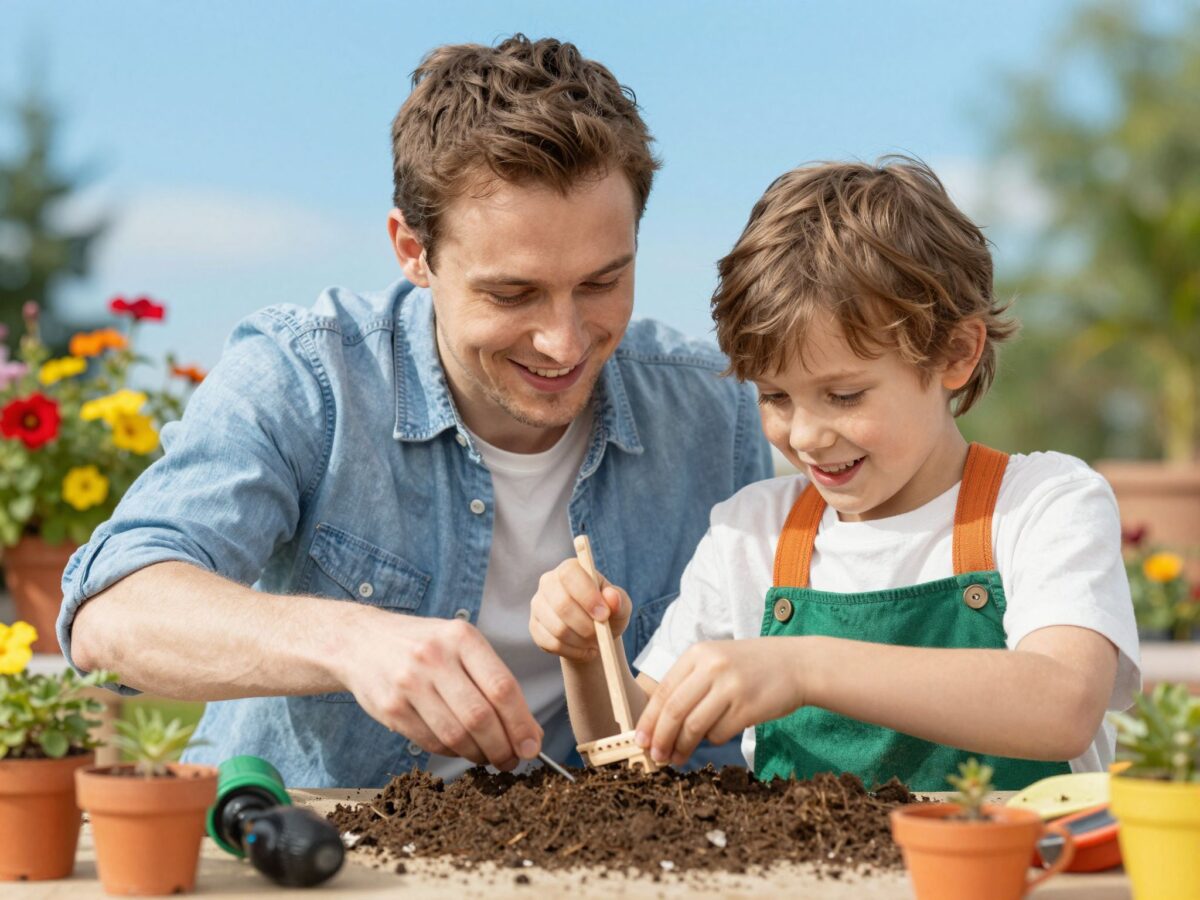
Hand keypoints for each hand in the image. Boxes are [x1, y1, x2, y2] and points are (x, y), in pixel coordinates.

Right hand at [337, 611, 542, 769]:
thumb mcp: (460, 644)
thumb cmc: (424, 646)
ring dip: (478, 755)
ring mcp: (409, 683)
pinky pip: (431, 742)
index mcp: (461, 637)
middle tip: (512, 760)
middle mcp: (434, 657)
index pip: (502, 687)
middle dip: (503, 747)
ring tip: (488, 757)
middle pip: (480, 717)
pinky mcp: (390, 707)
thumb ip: (493, 680)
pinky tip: (459, 748)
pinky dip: (451, 752)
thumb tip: (529, 731)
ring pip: (455, 735)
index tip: (532, 746)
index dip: (521, 724)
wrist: (361, 641)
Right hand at [528, 558, 631, 661]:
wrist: (594, 633)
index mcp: (570, 568)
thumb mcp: (621, 606)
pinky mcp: (534, 627)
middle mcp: (548, 582)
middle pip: (561, 604)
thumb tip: (612, 597)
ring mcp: (538, 605)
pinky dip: (572, 651)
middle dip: (586, 625)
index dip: (587, 595)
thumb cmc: (608, 613)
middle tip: (601, 635)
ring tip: (594, 642)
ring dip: (581, 641)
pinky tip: (583, 649)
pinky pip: (552, 643)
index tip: (604, 615)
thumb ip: (619, 600)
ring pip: (557, 628)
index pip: (570, 574)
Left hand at [635, 638, 806, 765]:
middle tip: (655, 756)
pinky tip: (716, 736)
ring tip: (676, 758)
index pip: (663, 691)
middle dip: (660, 738)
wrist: (797, 664)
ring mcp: (730, 687)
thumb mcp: (717, 660)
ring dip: (681, 747)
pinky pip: (718, 733)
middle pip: (673, 711)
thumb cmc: (752, 667)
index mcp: (698, 654)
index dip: (648, 719)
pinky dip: (712, 740)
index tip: (640, 740)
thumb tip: (659, 722)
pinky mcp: (747, 707)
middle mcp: (712, 667)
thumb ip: (690, 683)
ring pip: (693, 726)